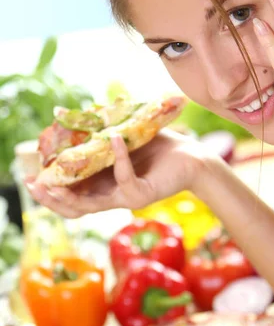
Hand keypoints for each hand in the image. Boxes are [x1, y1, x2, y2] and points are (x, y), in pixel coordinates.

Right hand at [26, 129, 208, 217]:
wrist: (191, 156)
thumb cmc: (156, 147)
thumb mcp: (121, 138)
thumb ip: (98, 134)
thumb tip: (71, 116)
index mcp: (102, 185)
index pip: (70, 196)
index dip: (49, 191)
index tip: (31, 177)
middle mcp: (111, 196)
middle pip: (73, 209)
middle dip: (50, 199)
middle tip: (33, 184)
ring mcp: (125, 198)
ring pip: (90, 206)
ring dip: (69, 194)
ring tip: (52, 178)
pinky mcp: (143, 195)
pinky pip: (125, 180)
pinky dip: (118, 158)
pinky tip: (114, 138)